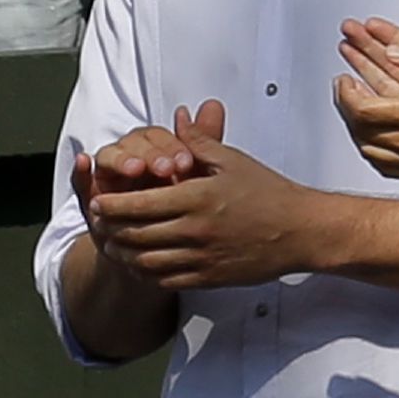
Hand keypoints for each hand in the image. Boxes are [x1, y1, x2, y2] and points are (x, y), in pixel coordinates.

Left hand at [85, 111, 323, 290]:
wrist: (302, 231)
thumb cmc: (268, 193)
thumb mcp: (231, 160)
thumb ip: (197, 140)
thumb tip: (177, 118)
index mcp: (197, 198)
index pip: (140, 204)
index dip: (112, 205)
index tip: (96, 201)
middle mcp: (197, 230)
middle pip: (137, 235)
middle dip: (110, 229)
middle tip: (96, 222)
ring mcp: (204, 257)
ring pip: (148, 262)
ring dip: (124, 253)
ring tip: (111, 243)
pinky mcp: (212, 277)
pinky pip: (168, 280)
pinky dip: (147, 273)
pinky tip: (139, 264)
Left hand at [334, 20, 398, 183]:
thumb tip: (393, 49)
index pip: (363, 109)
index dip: (346, 94)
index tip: (343, 78)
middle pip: (360, 129)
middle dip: (346, 105)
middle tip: (345, 88)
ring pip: (368, 149)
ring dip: (354, 128)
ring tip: (352, 108)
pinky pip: (385, 166)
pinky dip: (370, 150)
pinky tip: (368, 137)